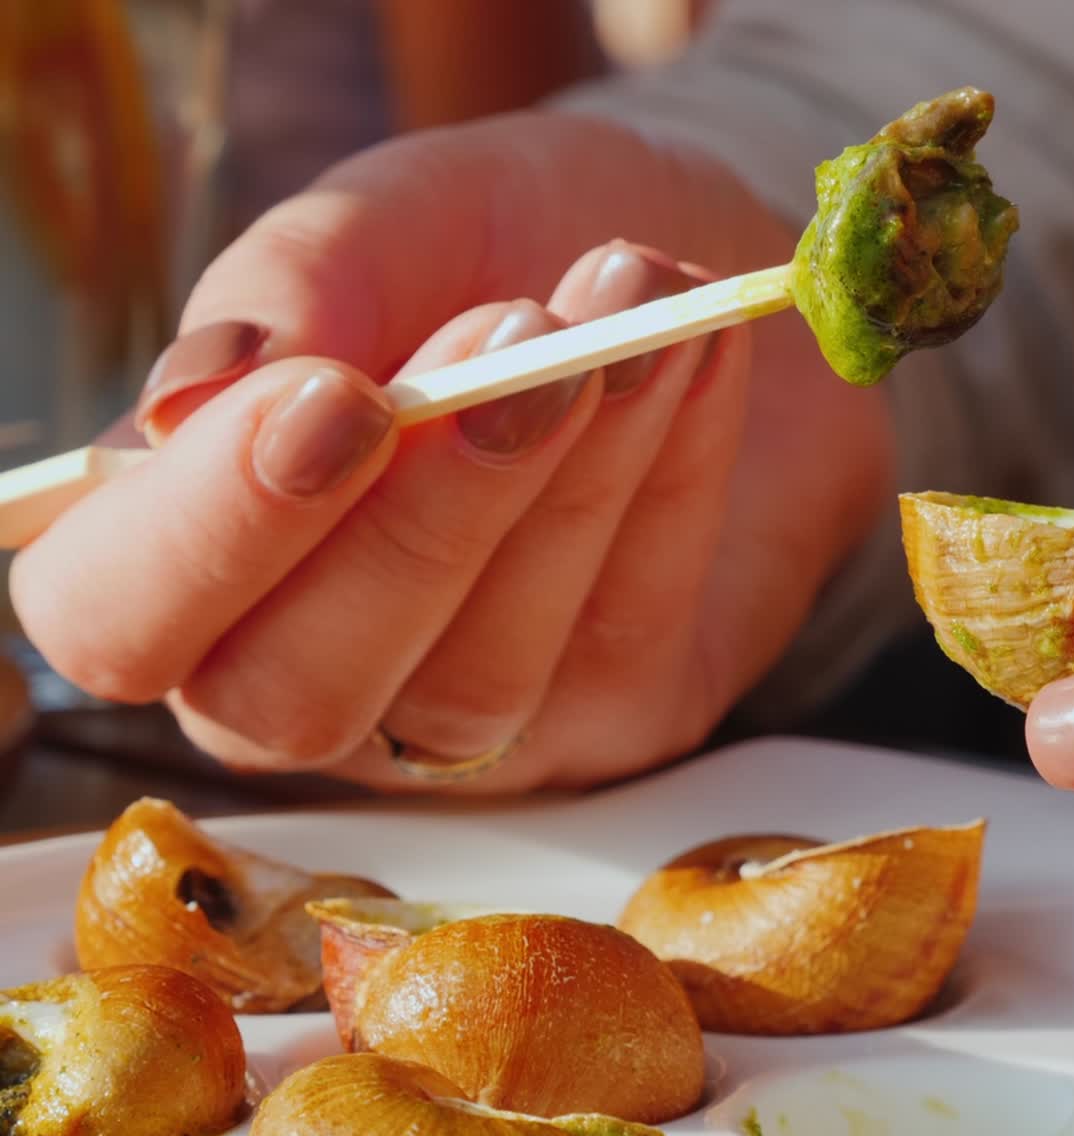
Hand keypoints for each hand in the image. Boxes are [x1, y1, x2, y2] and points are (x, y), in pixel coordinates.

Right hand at [12, 112, 890, 792]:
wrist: (685, 251)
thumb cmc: (504, 238)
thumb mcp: (391, 220)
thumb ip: (287, 293)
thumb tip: (178, 405)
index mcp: (205, 550)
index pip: (121, 617)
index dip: (207, 532)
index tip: (333, 394)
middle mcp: (320, 664)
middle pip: (295, 698)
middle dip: (411, 526)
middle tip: (512, 341)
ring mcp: (469, 719)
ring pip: (478, 681)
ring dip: (565, 486)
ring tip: (629, 308)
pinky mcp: (619, 714)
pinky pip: (627, 635)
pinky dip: (670, 482)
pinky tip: (696, 355)